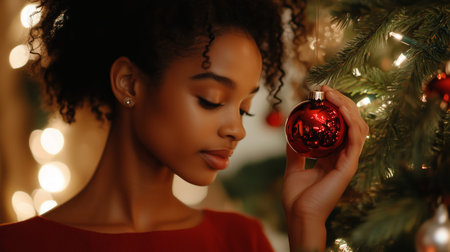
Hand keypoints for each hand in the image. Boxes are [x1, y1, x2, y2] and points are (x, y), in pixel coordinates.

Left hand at [283, 85, 368, 250]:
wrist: (299, 214)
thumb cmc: (297, 197)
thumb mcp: (294, 167)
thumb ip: (295, 151)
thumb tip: (290, 135)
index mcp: (333, 156)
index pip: (340, 126)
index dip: (333, 108)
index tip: (319, 94)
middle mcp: (344, 156)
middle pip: (350, 122)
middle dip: (340, 102)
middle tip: (324, 89)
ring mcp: (349, 160)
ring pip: (357, 126)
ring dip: (346, 106)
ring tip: (332, 94)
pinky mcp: (349, 165)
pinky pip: (356, 138)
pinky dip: (351, 121)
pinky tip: (341, 108)